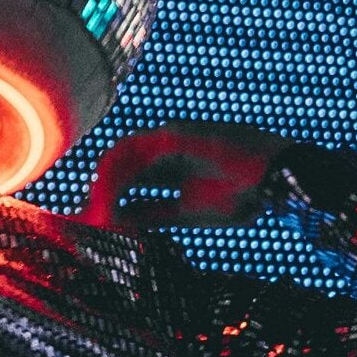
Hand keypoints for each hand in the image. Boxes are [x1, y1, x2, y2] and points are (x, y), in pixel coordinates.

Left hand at [81, 123, 287, 231]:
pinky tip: (111, 197)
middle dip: (99, 191)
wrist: (272, 181)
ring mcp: (167, 138)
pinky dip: (119, 174)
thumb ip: (151, 213)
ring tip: (96, 210)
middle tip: (85, 217)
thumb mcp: (186, 213)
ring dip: (104, 183)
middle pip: (119, 165)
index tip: (91, 220)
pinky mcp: (172, 133)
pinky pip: (135, 150)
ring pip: (121, 155)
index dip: (108, 198)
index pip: (128, 179)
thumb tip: (117, 222)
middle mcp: (163, 149)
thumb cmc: (239, 196)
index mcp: (169, 167)